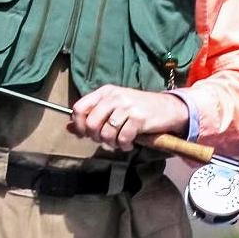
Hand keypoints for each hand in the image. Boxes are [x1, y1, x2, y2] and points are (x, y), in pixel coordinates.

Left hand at [68, 85, 189, 151]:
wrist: (168, 108)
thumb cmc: (138, 108)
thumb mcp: (114, 106)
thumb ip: (93, 115)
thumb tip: (69, 128)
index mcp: (104, 92)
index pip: (79, 108)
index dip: (78, 125)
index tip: (84, 134)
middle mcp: (114, 97)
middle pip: (91, 123)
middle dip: (96, 137)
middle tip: (105, 140)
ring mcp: (126, 106)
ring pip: (106, 133)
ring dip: (111, 143)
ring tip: (118, 143)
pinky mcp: (139, 118)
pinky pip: (123, 138)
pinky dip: (124, 146)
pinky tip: (128, 145)